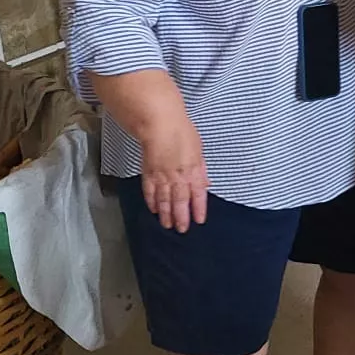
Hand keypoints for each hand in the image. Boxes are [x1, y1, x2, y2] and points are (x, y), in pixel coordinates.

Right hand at [138, 112, 208, 233]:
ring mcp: (162, 177)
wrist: (159, 124)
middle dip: (181, 218)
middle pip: (180, 203)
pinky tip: (153, 209)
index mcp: (193, 171)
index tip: (199, 220)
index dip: (198, 209)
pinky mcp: (148, 174)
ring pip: (165, 201)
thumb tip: (205, 183)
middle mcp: (178, 178)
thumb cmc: (181, 131)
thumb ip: (201, 169)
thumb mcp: (198, 149)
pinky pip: (150, 192)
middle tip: (181, 229)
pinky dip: (152, 202)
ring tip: (167, 225)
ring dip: (166, 215)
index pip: (198, 195)